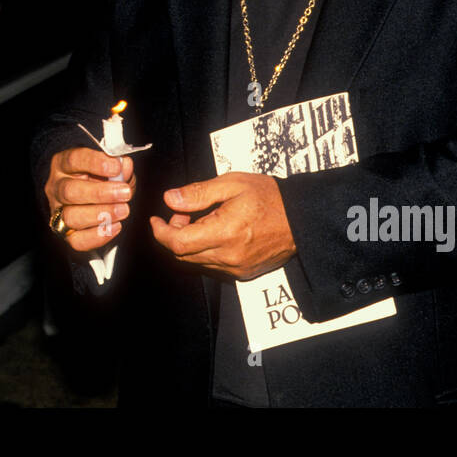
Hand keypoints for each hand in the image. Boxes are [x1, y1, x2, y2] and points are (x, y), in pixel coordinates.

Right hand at [44, 148, 134, 252]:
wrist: (91, 198)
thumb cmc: (100, 178)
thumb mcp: (110, 167)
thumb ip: (119, 166)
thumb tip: (124, 165)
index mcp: (63, 164)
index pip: (73, 160)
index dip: (95, 163)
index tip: (117, 167)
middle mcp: (56, 187)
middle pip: (70, 191)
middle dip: (100, 193)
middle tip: (125, 193)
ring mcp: (57, 212)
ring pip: (71, 216)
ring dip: (100, 215)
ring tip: (123, 210)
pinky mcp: (64, 233)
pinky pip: (76, 240)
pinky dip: (98, 236)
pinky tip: (115, 226)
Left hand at [149, 172, 295, 280]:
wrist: (301, 219)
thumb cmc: (270, 197)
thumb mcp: (232, 184)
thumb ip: (198, 193)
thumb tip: (170, 199)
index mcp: (225, 232)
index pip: (178, 243)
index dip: (161, 233)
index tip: (156, 221)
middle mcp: (229, 256)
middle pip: (183, 255)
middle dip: (174, 235)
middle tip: (181, 214)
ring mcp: (237, 268)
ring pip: (197, 261)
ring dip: (189, 243)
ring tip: (200, 220)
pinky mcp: (243, 273)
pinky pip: (213, 265)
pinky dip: (205, 251)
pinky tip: (214, 232)